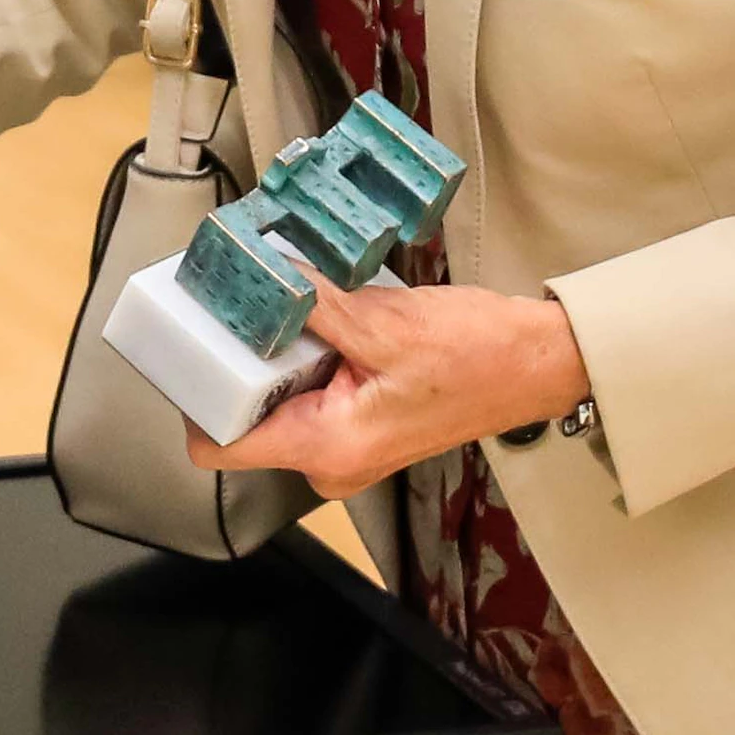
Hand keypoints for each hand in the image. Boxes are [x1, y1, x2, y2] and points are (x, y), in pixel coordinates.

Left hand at [195, 280, 588, 496]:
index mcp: (326, 447)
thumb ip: (312, 302)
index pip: (217, 447)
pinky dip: (307, 354)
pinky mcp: (359, 423)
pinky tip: (322, 316)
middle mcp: (328, 460)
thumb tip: (260, 274)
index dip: (194, 396)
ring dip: (277, 352)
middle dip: (238, 360)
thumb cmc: (480, 356)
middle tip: (242, 303)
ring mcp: (344, 445)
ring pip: (276, 399)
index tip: (194, 343)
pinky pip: (309, 391)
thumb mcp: (386, 322)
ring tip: (289, 302)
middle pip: (243, 417)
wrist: (540, 363)